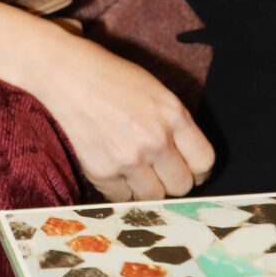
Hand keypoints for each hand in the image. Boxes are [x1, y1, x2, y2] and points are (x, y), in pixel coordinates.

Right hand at [18, 28, 213, 200]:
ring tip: (136, 173)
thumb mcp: (159, 94)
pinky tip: (115, 171)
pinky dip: (121, 191)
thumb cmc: (116, 80)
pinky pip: (123, 198)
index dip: (199, 171)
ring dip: (148, 191)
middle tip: (161, 174)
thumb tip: (189, 164)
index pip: (204, 163)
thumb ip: (178, 127)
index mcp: (174, 116)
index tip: (189, 171)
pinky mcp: (102, 172)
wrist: (71, 77)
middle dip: (173, 183)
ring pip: (154, 198)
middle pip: (182, 186)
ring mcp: (128, 159)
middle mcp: (155, 140)